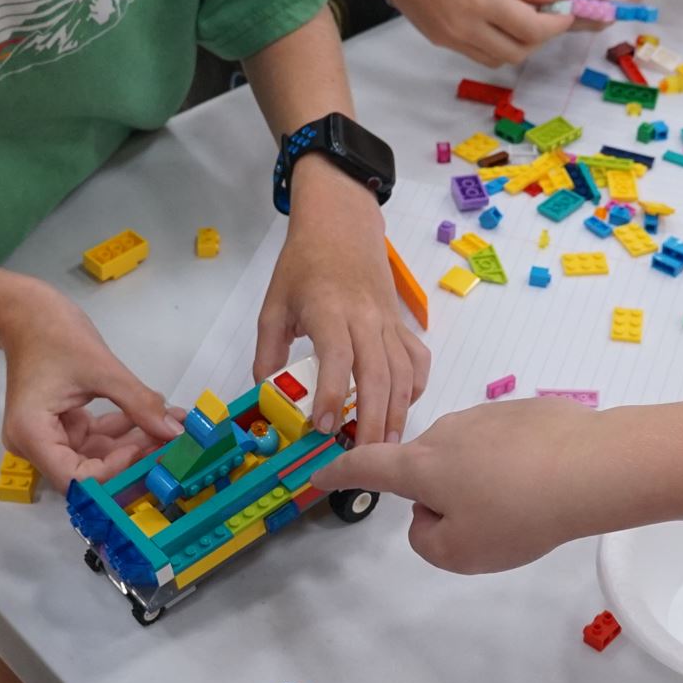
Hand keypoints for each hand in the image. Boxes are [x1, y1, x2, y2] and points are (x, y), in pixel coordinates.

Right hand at [0, 284, 181, 487]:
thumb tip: (173, 432)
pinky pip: (96, 438)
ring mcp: (48, 436)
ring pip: (97, 456)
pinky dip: (123, 430)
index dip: (114, 473)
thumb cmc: (51, 332)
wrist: (26, 310)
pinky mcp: (62, 425)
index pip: (75, 479)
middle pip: (88, 471)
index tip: (147, 451)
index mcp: (31, 435)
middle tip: (171, 447)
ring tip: (170, 428)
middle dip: (131, 460)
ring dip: (133, 444)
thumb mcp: (102, 368)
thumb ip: (139, 403)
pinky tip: (153, 418)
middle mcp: (35, 444)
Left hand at [258, 164, 430, 444]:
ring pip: (403, 371)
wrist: (342, 225)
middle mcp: (365, 317)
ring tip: (388, 447)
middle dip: (373, 418)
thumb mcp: (274, 306)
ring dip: (398, 412)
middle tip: (364, 457)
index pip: (338, 355)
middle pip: (378, 373)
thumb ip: (268, 352)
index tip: (324, 427)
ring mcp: (389, 321)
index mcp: (329, 309)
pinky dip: (416, 387)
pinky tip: (403, 409)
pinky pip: (417, 359)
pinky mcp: (401, 323)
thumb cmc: (304, 264)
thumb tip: (265, 396)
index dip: (333, 393)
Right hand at [313, 397, 612, 572]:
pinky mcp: (523, 411)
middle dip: (438, 495)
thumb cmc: (517, 514)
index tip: (320, 474)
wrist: (591, 466)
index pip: (366, 465)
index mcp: (420, 465)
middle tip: (480, 525)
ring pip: (464, 455)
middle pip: (423, 466)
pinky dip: (511, 464)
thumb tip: (429, 516)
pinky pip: (502, 443)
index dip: (339, 473)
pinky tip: (544, 481)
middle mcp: (445, 431)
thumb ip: (426, 539)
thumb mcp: (459, 552)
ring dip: (478, 479)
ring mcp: (485, 416)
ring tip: (521, 505)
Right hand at [369, 0, 579, 65]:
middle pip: (519, 51)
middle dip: (541, 37)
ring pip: (499, 58)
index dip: (557, 23)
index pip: (533, 29)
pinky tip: (496, 18)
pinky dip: (495, 43)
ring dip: (518, 44)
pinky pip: (477, 52)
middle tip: (549, 12)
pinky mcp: (438, 40)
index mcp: (480, 1)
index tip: (568, 9)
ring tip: (522, 15)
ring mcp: (449, 38)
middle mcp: (465, 28)